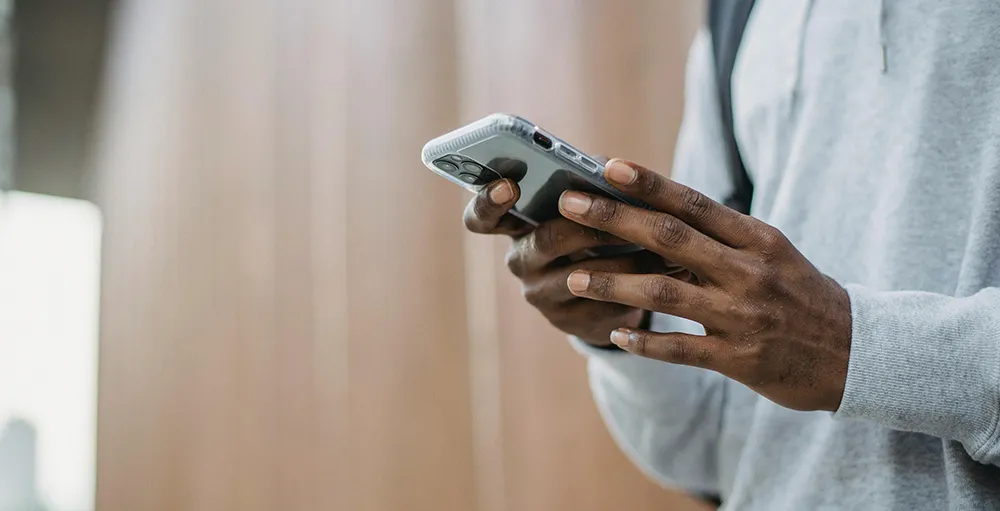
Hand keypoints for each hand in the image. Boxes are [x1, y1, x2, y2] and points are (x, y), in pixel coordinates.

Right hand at [464, 172, 663, 346]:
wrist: (610, 290)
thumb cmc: (595, 232)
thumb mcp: (587, 204)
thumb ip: (588, 181)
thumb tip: (606, 166)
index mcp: (515, 226)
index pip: (482, 218)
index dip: (489, 202)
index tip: (510, 186)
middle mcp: (521, 262)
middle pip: (544, 241)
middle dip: (587, 225)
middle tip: (620, 216)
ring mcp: (543, 296)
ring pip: (579, 277)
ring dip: (621, 260)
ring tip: (657, 246)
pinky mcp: (572, 324)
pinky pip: (603, 305)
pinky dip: (636, 287)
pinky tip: (662, 275)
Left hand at [557, 159, 851, 411]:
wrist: (859, 354)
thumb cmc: (803, 296)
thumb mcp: (772, 254)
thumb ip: (722, 235)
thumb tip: (661, 209)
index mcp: (757, 239)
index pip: (694, 202)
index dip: (648, 183)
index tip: (606, 165)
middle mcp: (748, 271)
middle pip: (670, 237)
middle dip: (614, 219)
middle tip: (568, 204)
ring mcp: (742, 315)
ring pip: (665, 292)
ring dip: (614, 283)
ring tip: (574, 278)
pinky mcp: (739, 359)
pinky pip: (680, 349)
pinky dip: (646, 340)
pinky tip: (615, 334)